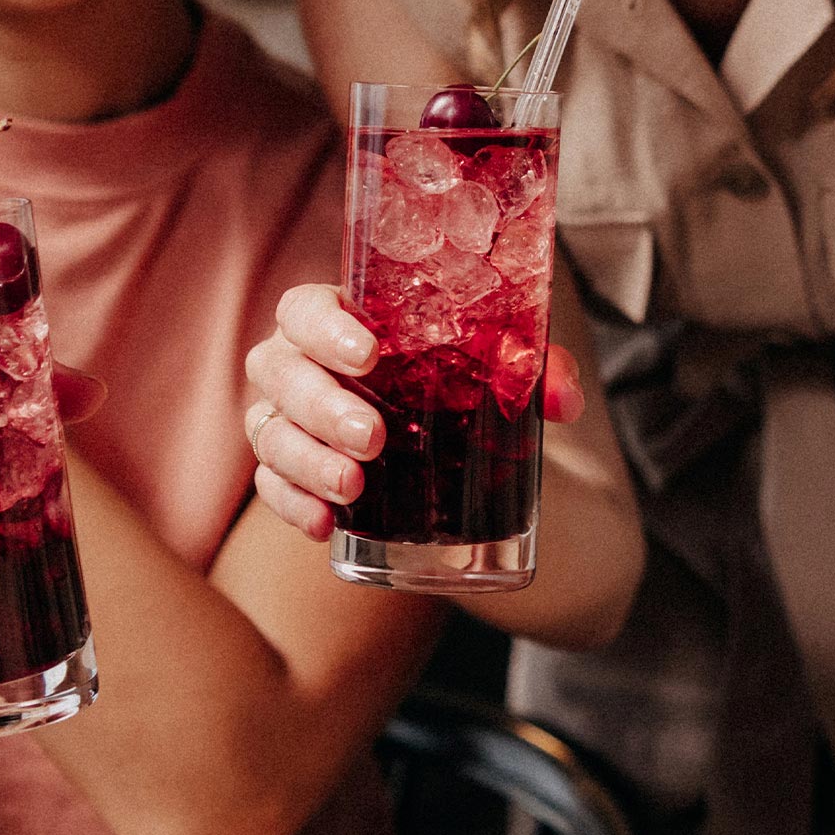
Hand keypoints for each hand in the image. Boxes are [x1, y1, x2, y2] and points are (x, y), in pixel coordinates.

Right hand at [239, 283, 572, 539]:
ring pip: (270, 432)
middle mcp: (297, 363)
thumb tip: (564, 399)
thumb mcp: (496, 366)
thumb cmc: (454, 377)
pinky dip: (292, 505)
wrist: (444, 435)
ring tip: (353, 486)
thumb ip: (534, 367)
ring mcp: (285, 418)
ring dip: (308, 459)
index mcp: (338, 319)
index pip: (307, 309)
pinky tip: (324, 524)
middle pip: (281, 372)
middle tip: (374, 437)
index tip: (369, 354)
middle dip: (323, 406)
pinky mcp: (285, 471)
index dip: (327, 328)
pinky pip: (271, 486)